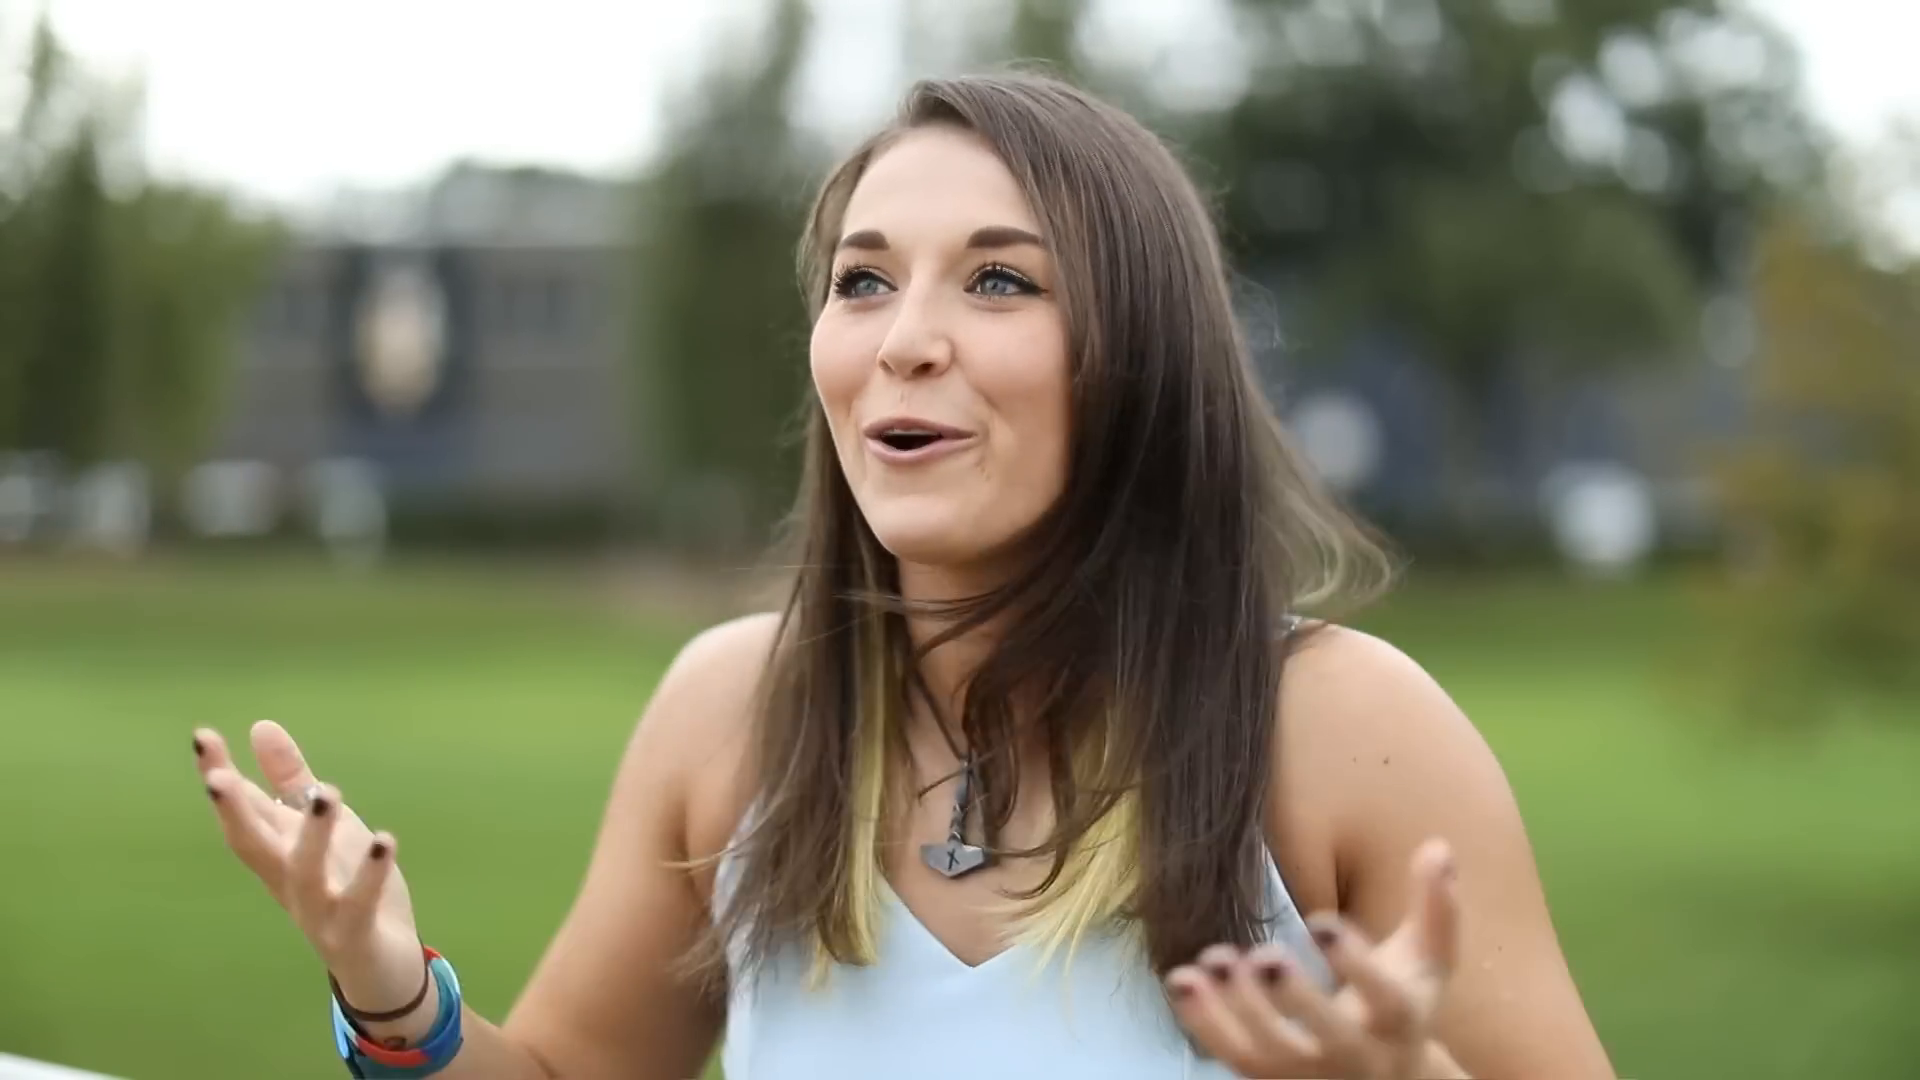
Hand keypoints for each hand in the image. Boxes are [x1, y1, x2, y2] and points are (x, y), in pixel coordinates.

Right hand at [193, 720, 429, 1021]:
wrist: (380, 967)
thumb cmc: (346, 889)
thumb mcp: (323, 828)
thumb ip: (292, 781)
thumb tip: (260, 726)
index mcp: (277, 853)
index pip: (243, 811)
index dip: (220, 775)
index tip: (202, 736)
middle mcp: (287, 881)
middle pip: (251, 845)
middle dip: (233, 811)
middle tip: (216, 775)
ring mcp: (318, 911)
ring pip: (304, 873)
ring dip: (314, 834)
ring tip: (327, 792)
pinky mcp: (353, 933)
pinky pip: (358, 904)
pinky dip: (369, 875)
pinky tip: (384, 839)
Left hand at [1167, 839, 1462, 1078]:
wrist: (1387, 1079)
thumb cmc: (1404, 1001)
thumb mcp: (1428, 959)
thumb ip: (1436, 906)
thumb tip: (1438, 845)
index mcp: (1399, 1020)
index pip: (1385, 999)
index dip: (1355, 963)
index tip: (1322, 920)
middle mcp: (1357, 1055)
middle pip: (1329, 1038)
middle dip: (1296, 999)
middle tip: (1265, 955)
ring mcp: (1310, 1073)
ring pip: (1272, 1054)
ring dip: (1237, 1010)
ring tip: (1214, 959)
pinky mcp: (1270, 1079)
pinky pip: (1233, 1058)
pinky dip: (1204, 1022)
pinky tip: (1181, 978)